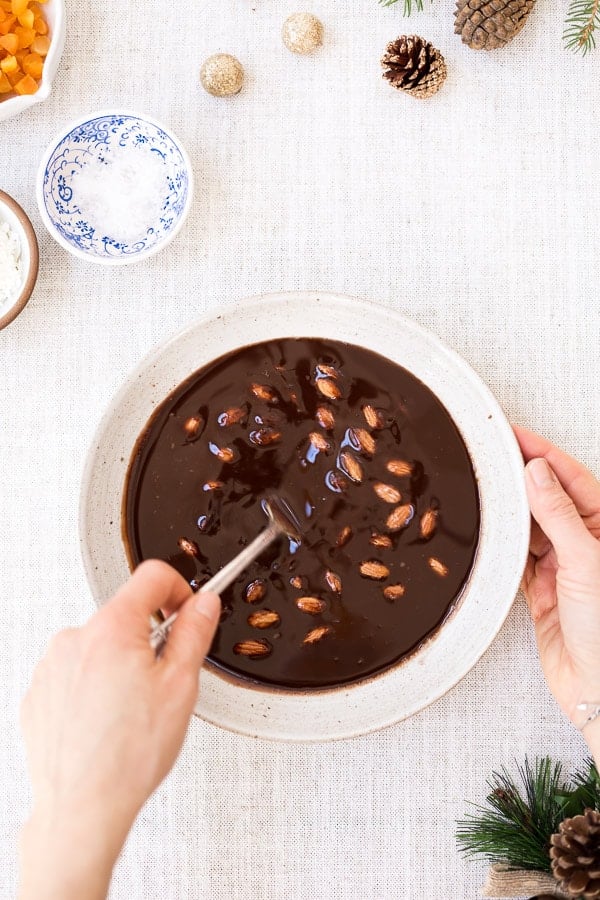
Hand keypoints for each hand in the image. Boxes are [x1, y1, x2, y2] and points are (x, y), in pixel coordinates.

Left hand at [19, 560, 219, 899]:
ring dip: (119, 665)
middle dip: (149, 638)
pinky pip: (75, 675)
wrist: (83, 807)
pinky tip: (108, 722)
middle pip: (125, 616)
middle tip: (163, 679)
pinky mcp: (40, 694)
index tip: (186, 610)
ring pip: (99, 647)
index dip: (179, 589)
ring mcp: (52, 667)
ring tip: (131, 711)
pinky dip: (94, 689)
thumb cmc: (129, 755)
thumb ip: (194, 632)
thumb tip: (203, 604)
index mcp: (113, 628)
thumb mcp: (181, 685)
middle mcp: (75, 639)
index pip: (152, 576)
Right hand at [514, 426, 599, 754]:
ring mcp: (561, 567)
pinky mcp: (539, 592)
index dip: (541, 453)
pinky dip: (500, 544)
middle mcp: (584, 544)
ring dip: (508, 509)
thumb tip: (537, 471)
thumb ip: (558, 516)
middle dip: (520, 475)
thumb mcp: (586, 562)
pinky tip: (488, 531)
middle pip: (547, 498)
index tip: (513, 434)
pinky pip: (515, 558)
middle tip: (489, 455)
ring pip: (528, 526)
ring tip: (483, 487)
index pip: (570, 478)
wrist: (598, 689)